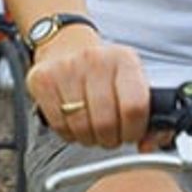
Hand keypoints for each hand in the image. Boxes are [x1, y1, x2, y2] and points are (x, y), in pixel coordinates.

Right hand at [25, 28, 156, 149]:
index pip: (134, 106)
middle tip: (109, 134)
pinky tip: (73, 121)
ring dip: (89, 137)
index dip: (133, 130)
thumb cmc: (103, 71)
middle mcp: (94, 59)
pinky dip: (68, 132)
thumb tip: (148, 146)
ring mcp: (66, 68)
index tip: (130, 133)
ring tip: (91, 127)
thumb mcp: (132, 83)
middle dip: (110, 138)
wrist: (66, 44)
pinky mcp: (42, 79)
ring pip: (81, 127)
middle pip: (106, 122)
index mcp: (124, 59)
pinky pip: (59, 125)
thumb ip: (149, 117)